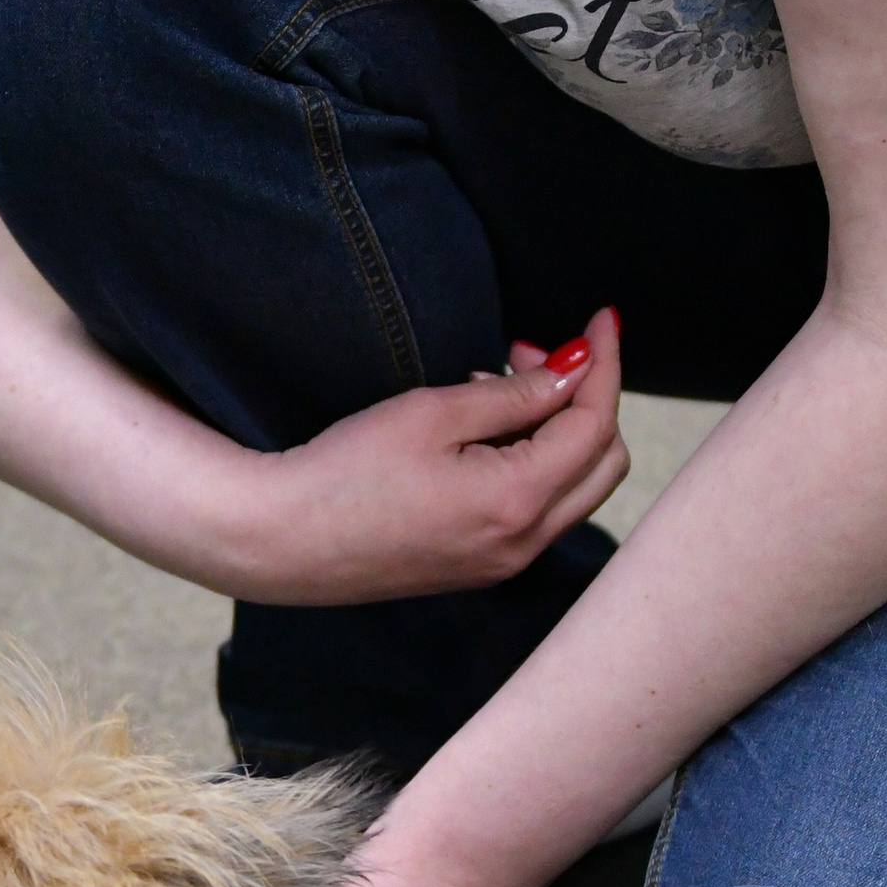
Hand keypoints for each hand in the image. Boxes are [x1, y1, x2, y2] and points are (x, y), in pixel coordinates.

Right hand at [229, 313, 625, 607]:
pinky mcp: (481, 566)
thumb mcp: (432, 413)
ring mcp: (505, 562)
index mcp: (518, 501)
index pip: (594, 424)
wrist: (282, 540)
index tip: (599, 320)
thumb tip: (574, 372)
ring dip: (558, 431)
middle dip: (586, 399)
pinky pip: (538, 510)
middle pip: (602, 463)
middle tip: (532, 354)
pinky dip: (534, 463)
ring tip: (493, 385)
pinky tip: (482, 433)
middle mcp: (525, 543)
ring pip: (574, 488)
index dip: (603, 364)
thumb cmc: (345, 471)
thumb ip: (516, 393)